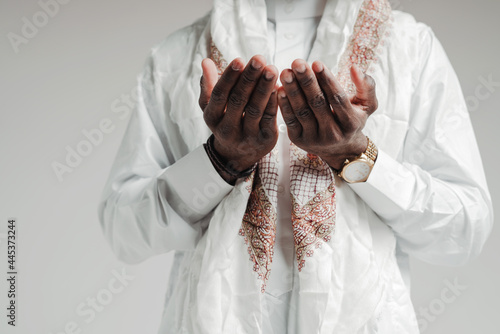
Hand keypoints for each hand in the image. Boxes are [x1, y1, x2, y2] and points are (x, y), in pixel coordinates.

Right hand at [199, 55, 278, 182]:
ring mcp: (246, 136)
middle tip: (259, 58)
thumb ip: (209, 84)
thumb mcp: (213, 106)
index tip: (239, 59)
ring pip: (255, 109)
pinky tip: (278, 86)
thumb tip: (205, 61)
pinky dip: (274, 101)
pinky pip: (270, 117)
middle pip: (238, 100)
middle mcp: (227, 129)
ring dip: (264, 87)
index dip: (229, 77)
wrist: (239, 154)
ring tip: (271, 68)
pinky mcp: (264, 140)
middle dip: (249, 78)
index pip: (219, 94)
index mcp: (212, 117)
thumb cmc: (225, 120)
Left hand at [277, 59, 377, 169]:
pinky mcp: (299, 140)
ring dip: (292, 90)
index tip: (316, 62)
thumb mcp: (367, 105)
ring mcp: (314, 138)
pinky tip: (280, 89)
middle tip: (297, 63)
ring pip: (302, 111)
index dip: (327, 80)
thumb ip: (366, 86)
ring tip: (286, 72)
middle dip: (306, 81)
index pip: (337, 98)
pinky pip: (290, 120)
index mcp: (350, 123)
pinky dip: (284, 104)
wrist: (340, 150)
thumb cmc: (352, 120)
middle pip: (317, 103)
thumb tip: (354, 68)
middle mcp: (333, 133)